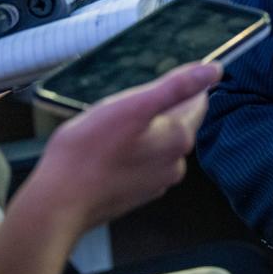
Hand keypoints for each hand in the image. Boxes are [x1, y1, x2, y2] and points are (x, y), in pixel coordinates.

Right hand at [24, 61, 221, 234]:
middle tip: (119, 111)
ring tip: (108, 133)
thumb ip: (177, 86)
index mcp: (179, 139)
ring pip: (156, 142)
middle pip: (175, 122)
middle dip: (153, 110)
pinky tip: (104, 154)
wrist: (58, 203)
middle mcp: (175, 164)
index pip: (197, 102)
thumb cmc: (89, 151)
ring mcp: (156, 182)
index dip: (175, 88)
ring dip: (139, 131)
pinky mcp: (137, 194)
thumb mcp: (133, 105)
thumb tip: (215, 70)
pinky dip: (128, 153)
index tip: (146, 90)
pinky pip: (140, 162)